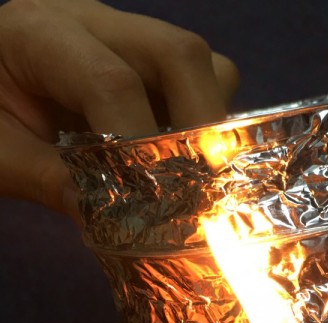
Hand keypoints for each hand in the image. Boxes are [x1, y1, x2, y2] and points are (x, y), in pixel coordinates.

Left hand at [0, 0, 238, 216]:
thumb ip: (46, 180)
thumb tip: (114, 219)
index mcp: (39, 34)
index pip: (111, 81)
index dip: (140, 143)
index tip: (151, 199)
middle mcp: (94, 22)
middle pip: (180, 54)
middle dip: (203, 122)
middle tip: (202, 184)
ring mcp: (129, 37)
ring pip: (205, 65)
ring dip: (211, 122)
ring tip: (192, 169)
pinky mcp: (150, 60)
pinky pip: (205, 82)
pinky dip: (207, 122)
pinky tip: (182, 153)